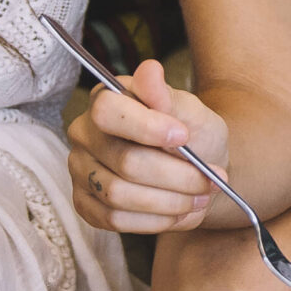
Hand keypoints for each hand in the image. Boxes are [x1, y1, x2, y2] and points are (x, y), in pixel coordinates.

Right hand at [67, 59, 230, 234]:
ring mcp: (80, 170)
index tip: (184, 137)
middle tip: (210, 180)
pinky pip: (114, 219)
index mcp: (105, 100)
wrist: (197, 168)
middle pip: (124, 161)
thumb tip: (150, 70)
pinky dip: (154, 220)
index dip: (146, 128)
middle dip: (176, 176)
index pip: (108, 111)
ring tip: (200, 197)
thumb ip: (168, 97)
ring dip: (169, 201)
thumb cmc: (192, 134)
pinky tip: (179, 211)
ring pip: (119, 195)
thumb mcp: (191, 112)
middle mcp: (84, 133)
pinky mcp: (86, 204)